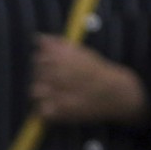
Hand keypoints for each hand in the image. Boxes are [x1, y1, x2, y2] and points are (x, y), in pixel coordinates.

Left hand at [29, 34, 147, 123]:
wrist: (114, 94)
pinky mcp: (56, 111)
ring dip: (43, 91)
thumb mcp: (80, 52)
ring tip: (59, 93)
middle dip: (45, 76)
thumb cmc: (96, 71)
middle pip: (37, 73)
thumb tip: (38, 38)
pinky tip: (59, 106)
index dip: (45, 63)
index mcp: (60, 56)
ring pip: (35, 91)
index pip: (39, 57)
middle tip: (60, 82)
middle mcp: (55, 73)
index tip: (55, 67)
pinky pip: (41, 109)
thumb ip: (57, 44)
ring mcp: (55, 93)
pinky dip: (47, 108)